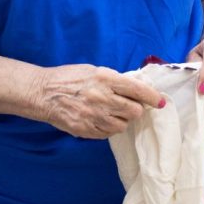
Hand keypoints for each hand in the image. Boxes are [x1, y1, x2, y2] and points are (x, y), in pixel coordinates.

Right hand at [35, 64, 164, 138]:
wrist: (43, 93)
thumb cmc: (69, 78)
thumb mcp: (94, 70)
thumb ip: (115, 80)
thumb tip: (137, 87)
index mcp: (105, 79)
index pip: (138, 90)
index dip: (153, 97)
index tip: (160, 101)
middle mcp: (102, 98)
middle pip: (135, 111)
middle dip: (136, 109)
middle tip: (129, 105)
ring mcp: (94, 116)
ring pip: (123, 125)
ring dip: (123, 119)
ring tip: (112, 111)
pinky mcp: (86, 130)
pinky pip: (109, 133)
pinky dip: (110, 127)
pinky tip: (102, 119)